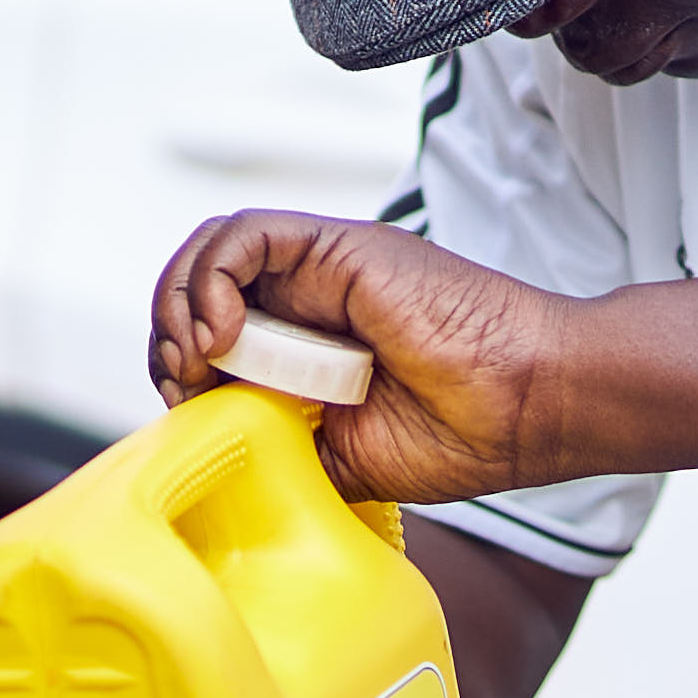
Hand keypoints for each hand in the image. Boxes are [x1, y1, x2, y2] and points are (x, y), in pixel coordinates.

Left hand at [146, 212, 584, 503]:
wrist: (529, 408)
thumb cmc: (462, 437)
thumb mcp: (340, 462)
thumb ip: (278, 446)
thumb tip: (212, 454)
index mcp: (309, 346)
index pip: (208, 328)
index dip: (176, 363)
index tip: (187, 409)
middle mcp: (309, 297)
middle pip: (197, 283)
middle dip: (168, 333)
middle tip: (184, 384)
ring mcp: (321, 268)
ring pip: (211, 251)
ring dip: (183, 304)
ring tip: (202, 359)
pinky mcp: (337, 247)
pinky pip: (245, 235)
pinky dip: (214, 278)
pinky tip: (225, 333)